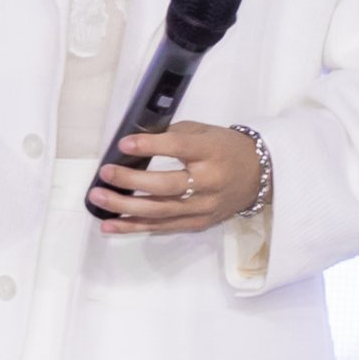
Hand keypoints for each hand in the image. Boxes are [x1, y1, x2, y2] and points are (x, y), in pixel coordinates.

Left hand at [89, 122, 261, 234]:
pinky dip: (135, 227)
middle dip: (131, 180)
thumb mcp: (204, 132)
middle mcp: (208, 182)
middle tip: (105, 174)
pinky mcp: (198, 222)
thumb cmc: (226, 149)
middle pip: (165, 186)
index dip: (150, 146)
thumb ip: (173, 136)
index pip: (178, 149)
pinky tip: (111, 225)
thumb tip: (135, 142)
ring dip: (125, 208)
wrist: (259, 175)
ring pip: (160, 212)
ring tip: (99, 200)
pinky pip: (163, 227)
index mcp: (210, 152)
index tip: (123, 143)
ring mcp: (203, 207)